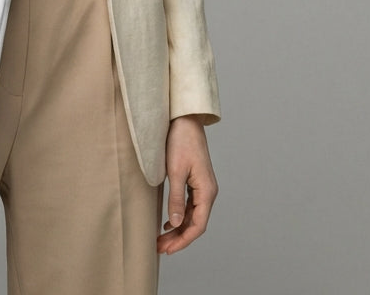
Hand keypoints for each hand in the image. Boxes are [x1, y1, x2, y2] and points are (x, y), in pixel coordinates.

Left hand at [157, 115, 216, 254]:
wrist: (185, 120)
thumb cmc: (180, 142)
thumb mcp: (175, 171)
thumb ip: (176, 198)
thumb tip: (176, 223)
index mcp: (207, 191)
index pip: (198, 225)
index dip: (183, 240)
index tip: (168, 249)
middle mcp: (208, 191)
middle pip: (195, 223)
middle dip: (178, 237)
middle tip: (160, 247)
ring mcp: (203, 186)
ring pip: (193, 215)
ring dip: (178, 228)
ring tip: (162, 239)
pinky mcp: (196, 181)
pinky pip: (191, 205)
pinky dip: (180, 216)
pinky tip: (169, 222)